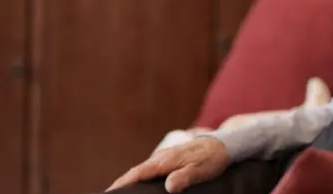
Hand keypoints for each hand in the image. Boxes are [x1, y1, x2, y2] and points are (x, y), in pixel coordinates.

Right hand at [106, 137, 229, 192]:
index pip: (138, 173)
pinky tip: (140, 185)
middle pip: (135, 171)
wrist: (222, 144)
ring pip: (142, 170)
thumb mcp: (201, 170)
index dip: (123, 183)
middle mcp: (161, 158)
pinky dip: (140, 176)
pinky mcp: (168, 159)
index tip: (110, 191)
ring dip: (130, 180)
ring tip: (121, 192)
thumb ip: (185, 177)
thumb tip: (169, 187)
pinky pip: (149, 169)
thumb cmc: (212, 158)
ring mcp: (164, 157)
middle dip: (122, 183)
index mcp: (165, 161)